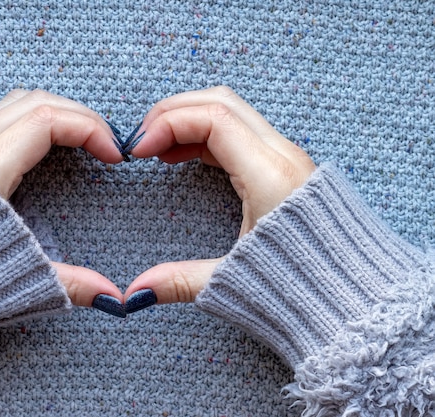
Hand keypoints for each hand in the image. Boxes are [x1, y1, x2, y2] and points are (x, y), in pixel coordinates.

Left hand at [0, 89, 124, 307]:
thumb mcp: (15, 281)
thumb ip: (70, 283)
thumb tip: (115, 298)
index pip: (49, 119)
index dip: (91, 129)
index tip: (115, 155)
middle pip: (36, 101)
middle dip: (80, 115)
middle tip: (106, 143)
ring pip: (15, 103)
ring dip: (56, 112)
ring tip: (82, 140)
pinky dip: (31, 119)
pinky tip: (45, 145)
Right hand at [125, 87, 315, 305]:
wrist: (358, 299)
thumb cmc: (305, 287)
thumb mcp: (234, 280)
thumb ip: (180, 281)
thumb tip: (134, 293)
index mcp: (270, 175)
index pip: (212, 117)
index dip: (167, 124)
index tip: (138, 150)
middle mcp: (282, 156)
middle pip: (221, 101)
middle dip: (173, 111)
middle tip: (141, 139)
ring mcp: (287, 159)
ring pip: (232, 112)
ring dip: (190, 121)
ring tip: (157, 149)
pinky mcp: (285, 169)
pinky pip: (241, 134)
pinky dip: (207, 136)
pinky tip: (183, 157)